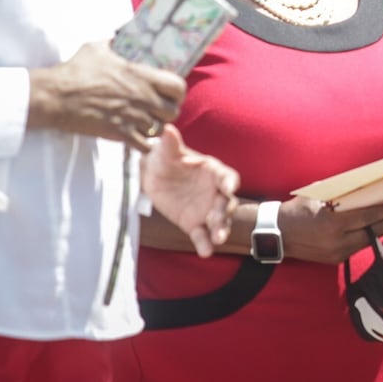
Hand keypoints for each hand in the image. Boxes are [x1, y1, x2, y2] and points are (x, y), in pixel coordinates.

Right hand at [27, 42, 183, 150]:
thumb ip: (114, 41)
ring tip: (145, 123)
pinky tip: (135, 137)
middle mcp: (142, 97)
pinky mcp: (119, 133)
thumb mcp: (97, 48)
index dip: (177, 92)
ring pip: (160, 129)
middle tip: (158, 110)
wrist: (56, 96)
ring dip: (155, 128)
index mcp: (142, 75)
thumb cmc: (75, 70)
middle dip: (167, 112)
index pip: (178, 86)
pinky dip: (144, 144)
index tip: (170, 93)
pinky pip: (144, 145)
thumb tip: (120, 33)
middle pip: (173, 111)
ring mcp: (132, 117)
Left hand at [141, 125, 239, 257]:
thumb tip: (167, 128)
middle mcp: (214, 192)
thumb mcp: (165, 152)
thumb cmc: (164, 159)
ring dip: (221, 230)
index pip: (227, 177)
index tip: (230, 188)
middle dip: (225, 212)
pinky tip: (205, 253)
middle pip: (227, 203)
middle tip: (219, 221)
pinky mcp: (194, 224)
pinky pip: (201, 235)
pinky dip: (204, 244)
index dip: (229, 182)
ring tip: (218, 239)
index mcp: (213, 171)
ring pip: (219, 221)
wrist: (152, 177)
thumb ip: (170, 144)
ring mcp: (206, 209)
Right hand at [275, 192, 382, 263]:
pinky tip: (377, 228)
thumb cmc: (298, 209)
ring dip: (381, 229)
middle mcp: (338, 242)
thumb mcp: (320, 196)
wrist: (277, 234)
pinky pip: (359, 247)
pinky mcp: (336, 260)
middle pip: (374, 230)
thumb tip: (366, 183)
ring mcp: (338, 253)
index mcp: (334, 224)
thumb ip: (343, 194)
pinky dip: (368, 236)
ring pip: (369, 240)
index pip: (369, 216)